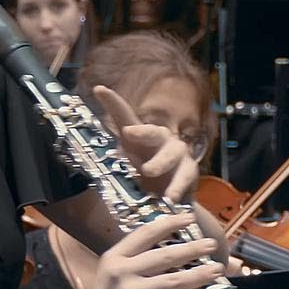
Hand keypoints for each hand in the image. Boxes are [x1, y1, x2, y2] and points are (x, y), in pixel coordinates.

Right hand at [68, 211, 223, 288]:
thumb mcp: (111, 273)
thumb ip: (135, 261)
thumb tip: (173, 251)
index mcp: (115, 257)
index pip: (146, 234)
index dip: (170, 223)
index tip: (189, 217)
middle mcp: (123, 272)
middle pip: (165, 255)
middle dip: (193, 248)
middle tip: (211, 244)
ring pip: (175, 280)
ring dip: (201, 274)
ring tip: (218, 269)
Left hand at [93, 85, 198, 203]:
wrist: (168, 199)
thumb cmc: (143, 178)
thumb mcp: (125, 171)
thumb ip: (117, 167)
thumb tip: (105, 165)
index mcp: (139, 136)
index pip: (125, 117)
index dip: (113, 103)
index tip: (99, 90)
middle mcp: (159, 139)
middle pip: (151, 131)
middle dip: (141, 130)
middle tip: (128, 133)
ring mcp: (177, 153)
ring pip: (170, 154)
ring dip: (159, 162)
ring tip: (147, 171)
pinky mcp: (189, 170)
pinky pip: (185, 177)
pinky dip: (178, 187)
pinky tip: (171, 198)